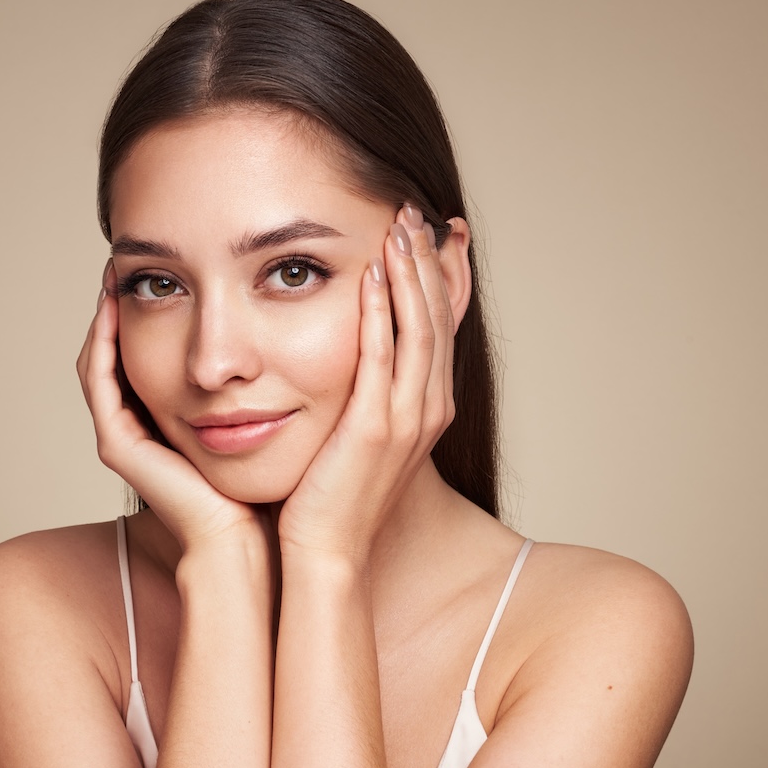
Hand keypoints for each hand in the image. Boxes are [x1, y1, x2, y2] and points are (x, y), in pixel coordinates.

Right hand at [76, 262, 267, 553]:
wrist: (254, 536)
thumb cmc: (273, 478)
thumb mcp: (273, 408)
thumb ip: (272, 372)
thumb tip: (302, 320)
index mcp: (171, 416)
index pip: (151, 349)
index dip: (152, 305)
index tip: (168, 264)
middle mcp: (141, 425)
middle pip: (118, 351)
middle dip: (123, 302)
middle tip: (127, 258)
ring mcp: (124, 435)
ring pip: (101, 361)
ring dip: (105, 315)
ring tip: (115, 271)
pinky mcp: (118, 445)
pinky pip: (100, 383)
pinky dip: (102, 344)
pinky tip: (113, 308)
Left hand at [276, 207, 460, 563]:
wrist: (325, 556)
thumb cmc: (330, 501)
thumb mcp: (356, 439)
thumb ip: (363, 395)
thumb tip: (352, 363)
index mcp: (428, 410)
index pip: (442, 327)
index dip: (442, 277)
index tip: (433, 232)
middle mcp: (429, 410)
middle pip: (438, 318)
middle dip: (428, 260)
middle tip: (416, 211)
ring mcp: (406, 421)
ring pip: (418, 330)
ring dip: (409, 273)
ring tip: (398, 224)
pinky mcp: (375, 430)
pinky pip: (382, 359)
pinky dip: (380, 313)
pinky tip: (370, 275)